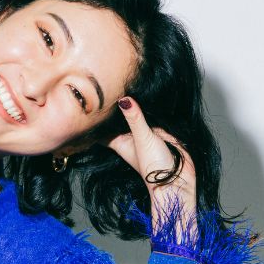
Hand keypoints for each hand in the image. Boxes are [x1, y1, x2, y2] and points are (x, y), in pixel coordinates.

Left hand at [107, 97, 196, 223]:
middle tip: (103, 88)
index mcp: (120, 142)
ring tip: (123, 85)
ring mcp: (146, 134)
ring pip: (136, 116)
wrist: (178, 179)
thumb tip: (124, 99)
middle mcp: (131, 137)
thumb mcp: (142, 138)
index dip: (95, 120)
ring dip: (133, 105)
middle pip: (119, 120)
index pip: (102, 131)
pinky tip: (148, 94)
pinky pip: (153, 117)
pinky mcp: (161, 131)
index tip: (85, 107)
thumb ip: (135, 118)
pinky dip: (150, 109)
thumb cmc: (155, 166)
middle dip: (113, 108)